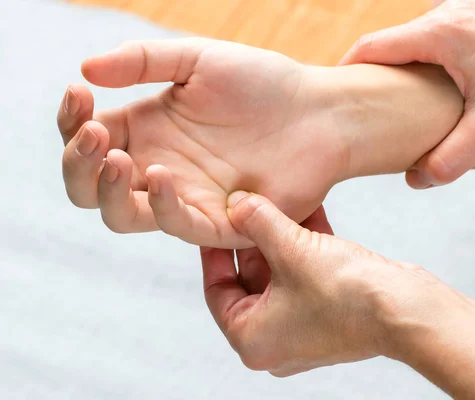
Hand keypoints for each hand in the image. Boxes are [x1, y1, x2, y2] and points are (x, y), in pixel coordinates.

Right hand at [58, 38, 345, 247]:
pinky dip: (161, 205)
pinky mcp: (221, 222)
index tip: (79, 93)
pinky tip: (162, 173)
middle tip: (93, 132)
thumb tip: (84, 70)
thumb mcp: (197, 60)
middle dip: (78, 164)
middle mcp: (159, 167)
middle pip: (91, 188)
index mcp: (149, 130)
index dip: (72, 123)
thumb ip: (142, 61)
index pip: (88, 140)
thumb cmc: (264, 84)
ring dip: (107, 190)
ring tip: (117, 156)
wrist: (320, 112)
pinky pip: (177, 225)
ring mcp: (188, 197)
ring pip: (123, 215)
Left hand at [201, 192, 454, 375]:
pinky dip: (306, 247)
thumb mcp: (292, 250)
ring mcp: (303, 328)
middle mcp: (275, 339)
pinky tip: (310, 212)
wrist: (408, 310)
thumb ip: (259, 222)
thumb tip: (238, 202)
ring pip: (281, 273)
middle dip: (255, 238)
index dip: (216, 249)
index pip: (217, 289)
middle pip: (250, 279)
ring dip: (283, 237)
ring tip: (281, 201)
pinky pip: (305, 275)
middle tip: (249, 204)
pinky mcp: (329, 313)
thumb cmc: (348, 295)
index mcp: (252, 339)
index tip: (218, 220)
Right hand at [341, 0, 474, 187]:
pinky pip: (436, 39)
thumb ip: (452, 157)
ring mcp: (466, 12)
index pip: (372, 46)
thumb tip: (417, 179)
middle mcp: (449, 14)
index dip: (346, 70)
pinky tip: (431, 92)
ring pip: (413, 41)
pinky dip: (422, 63)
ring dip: (398, 69)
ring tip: (392, 106)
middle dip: (370, 75)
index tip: (334, 95)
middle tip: (360, 109)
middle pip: (389, 43)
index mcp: (442, 34)